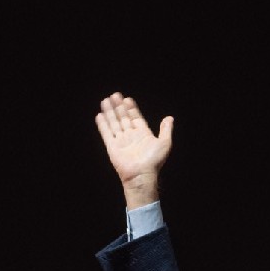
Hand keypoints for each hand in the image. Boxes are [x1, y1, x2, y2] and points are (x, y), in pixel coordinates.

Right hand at [95, 92, 172, 208]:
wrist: (141, 175)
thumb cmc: (153, 161)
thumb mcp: (164, 143)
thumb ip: (166, 130)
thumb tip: (170, 118)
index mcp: (143, 134)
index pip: (135, 117)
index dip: (131, 108)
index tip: (127, 99)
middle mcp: (131, 136)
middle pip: (123, 118)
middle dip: (119, 107)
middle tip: (115, 95)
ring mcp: (121, 141)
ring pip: (114, 123)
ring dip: (110, 112)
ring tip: (106, 100)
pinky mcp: (112, 147)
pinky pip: (106, 134)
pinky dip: (103, 125)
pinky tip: (99, 115)